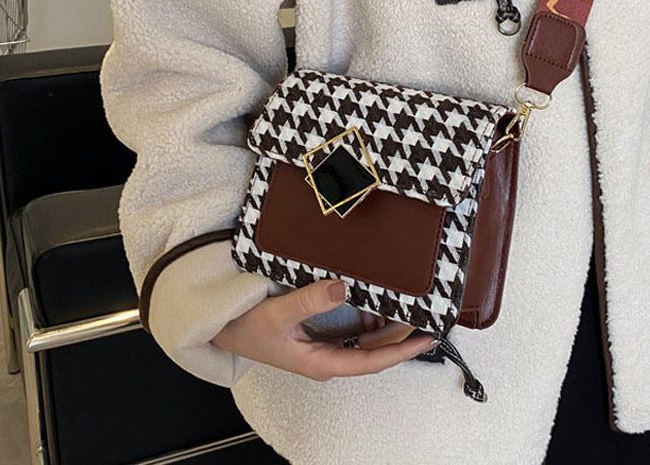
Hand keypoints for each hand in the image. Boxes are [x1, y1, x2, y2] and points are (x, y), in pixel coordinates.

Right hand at [211, 278, 437, 380]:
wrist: (222, 327)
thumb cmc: (246, 327)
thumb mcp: (277, 314)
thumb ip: (309, 301)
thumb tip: (342, 288)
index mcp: (323, 361)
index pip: (373, 359)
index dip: (402, 350)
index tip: (427, 338)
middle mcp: (329, 356)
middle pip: (376, 349)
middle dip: (401, 334)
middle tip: (426, 312)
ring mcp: (325, 345)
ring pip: (366, 338)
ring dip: (387, 323)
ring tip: (408, 303)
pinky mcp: (320, 333)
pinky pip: (354, 326)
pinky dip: (369, 314)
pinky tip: (378, 298)